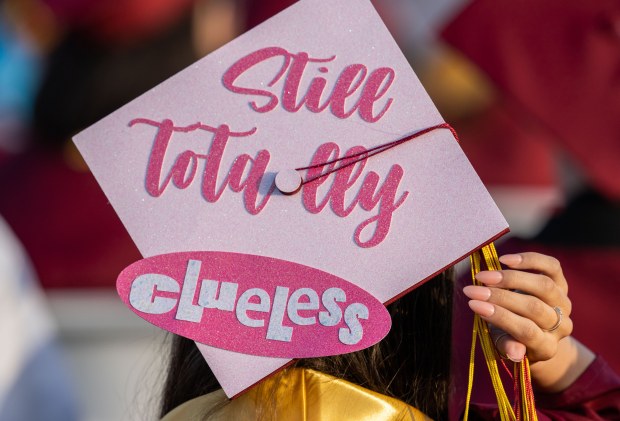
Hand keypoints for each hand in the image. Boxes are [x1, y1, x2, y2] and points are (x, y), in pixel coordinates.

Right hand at [463, 252, 593, 391]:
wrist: (532, 326)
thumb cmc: (510, 336)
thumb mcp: (504, 345)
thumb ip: (507, 346)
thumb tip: (514, 352)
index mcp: (546, 347)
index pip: (526, 331)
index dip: (500, 317)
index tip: (473, 304)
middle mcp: (561, 325)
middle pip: (534, 308)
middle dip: (500, 296)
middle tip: (472, 289)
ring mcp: (563, 303)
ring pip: (543, 286)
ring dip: (510, 278)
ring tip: (483, 276)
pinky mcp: (562, 282)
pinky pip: (551, 266)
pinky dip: (529, 260)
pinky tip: (505, 259)